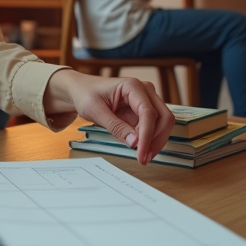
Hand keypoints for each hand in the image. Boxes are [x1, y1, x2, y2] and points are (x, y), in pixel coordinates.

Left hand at [43, 70, 174, 163]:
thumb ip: (116, 127)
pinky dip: (150, 139)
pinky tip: (140, 149)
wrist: (81, 90)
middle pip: (164, 117)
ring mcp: (147, 100)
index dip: (147, 135)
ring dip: (155, 141)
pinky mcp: (144, 110)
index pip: (148, 113)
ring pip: (162, 123)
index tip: (141, 154)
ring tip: (142, 156)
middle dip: (156, 140)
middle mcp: (145, 91)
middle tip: (144, 159)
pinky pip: (154, 126)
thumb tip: (134, 143)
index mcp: (133, 86)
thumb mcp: (96, 111)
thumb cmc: (86, 95)